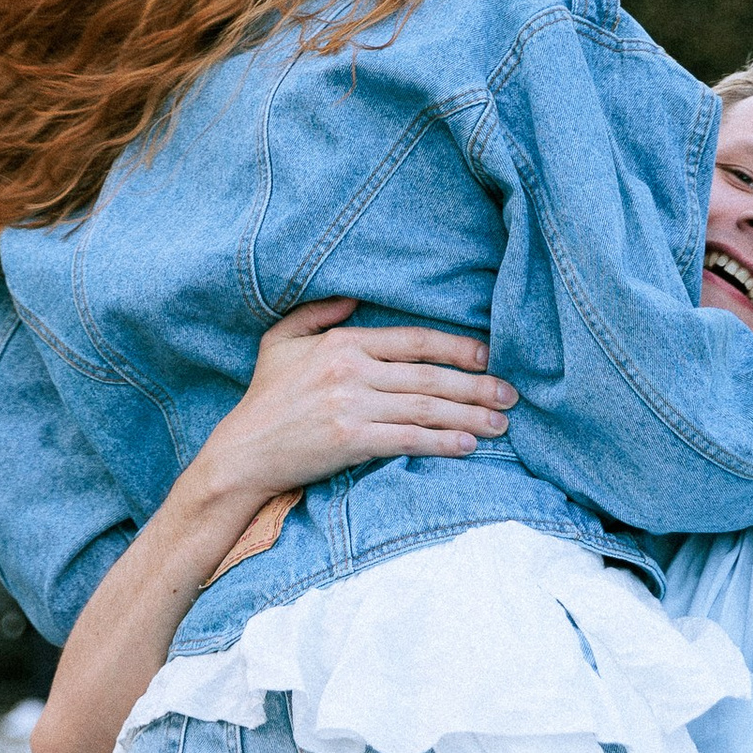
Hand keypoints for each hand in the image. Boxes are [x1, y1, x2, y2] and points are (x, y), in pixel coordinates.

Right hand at [201, 300, 516, 517]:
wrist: (242, 453)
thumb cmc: (263, 400)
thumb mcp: (280, 343)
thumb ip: (316, 314)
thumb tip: (352, 299)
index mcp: (342, 343)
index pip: (413, 341)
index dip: (455, 347)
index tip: (487, 356)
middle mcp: (352, 371)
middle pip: (429, 377)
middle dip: (476, 386)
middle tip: (509, 395)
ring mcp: (352, 406)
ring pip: (425, 408)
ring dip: (469, 416)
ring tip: (500, 424)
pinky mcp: (350, 441)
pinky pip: (407, 439)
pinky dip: (441, 442)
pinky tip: (467, 445)